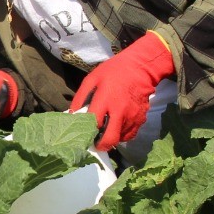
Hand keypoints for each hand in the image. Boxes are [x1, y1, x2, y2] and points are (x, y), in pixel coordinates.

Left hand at [71, 33, 174, 150]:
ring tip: (106, 130)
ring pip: (120, 139)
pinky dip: (122, 134)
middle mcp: (120, 111)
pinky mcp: (141, 120)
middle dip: (100, 145)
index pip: (94, 124)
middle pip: (109, 140)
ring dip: (111, 138)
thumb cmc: (113, 72)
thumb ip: (80, 98)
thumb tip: (71, 115)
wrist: (141, 68)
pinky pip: (129, 135)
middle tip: (95, 141)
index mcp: (106, 99)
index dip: (86, 132)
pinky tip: (117, 126)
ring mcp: (132, 117)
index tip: (83, 135)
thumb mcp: (92, 79)